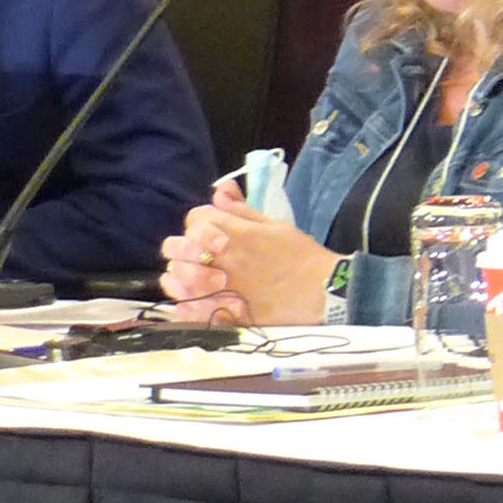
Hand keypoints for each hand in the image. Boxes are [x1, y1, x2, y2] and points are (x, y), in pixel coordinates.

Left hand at [156, 180, 336, 325]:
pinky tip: (187, 299)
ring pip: (178, 277)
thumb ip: (242, 210)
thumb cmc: (301, 255)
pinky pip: (189, 308)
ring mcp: (223, 286)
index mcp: (238, 234)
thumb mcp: (275, 225)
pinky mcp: (226, 312)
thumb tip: (220, 190)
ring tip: (189, 276)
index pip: (197, 218)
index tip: (207, 229)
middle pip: (178, 246)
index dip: (199, 221)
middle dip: (180, 246)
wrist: (323, 291)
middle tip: (191, 253)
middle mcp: (226, 258)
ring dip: (179, 274)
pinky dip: (182, 302)